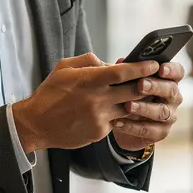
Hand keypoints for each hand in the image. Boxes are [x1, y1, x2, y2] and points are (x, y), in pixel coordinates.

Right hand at [11, 53, 159, 151]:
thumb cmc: (50, 93)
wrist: (36, 124)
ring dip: (137, 101)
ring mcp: (99, 117)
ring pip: (129, 107)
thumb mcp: (64, 67)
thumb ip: (88, 60)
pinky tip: (122, 110)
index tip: (154, 64)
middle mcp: (97, 99)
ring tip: (143, 94)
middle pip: (132, 90)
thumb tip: (108, 63)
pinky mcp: (99, 132)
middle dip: (147, 84)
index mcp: (89, 80)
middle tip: (157, 79)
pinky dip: (121, 114)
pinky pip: (117, 121)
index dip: (141, 67)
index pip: (122, 72)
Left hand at [111, 60, 184, 151]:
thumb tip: (120, 62)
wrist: (122, 121)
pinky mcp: (160, 132)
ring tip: (128, 106)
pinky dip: (132, 127)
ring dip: (144, 108)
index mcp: (168, 80)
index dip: (172, 70)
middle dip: (155, 87)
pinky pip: (148, 130)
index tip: (160, 68)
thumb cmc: (128, 93)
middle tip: (140, 85)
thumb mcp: (126, 80)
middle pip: (170, 90)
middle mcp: (173, 98)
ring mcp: (169, 116)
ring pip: (161, 112)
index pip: (178, 72)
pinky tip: (118, 122)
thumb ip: (126, 70)